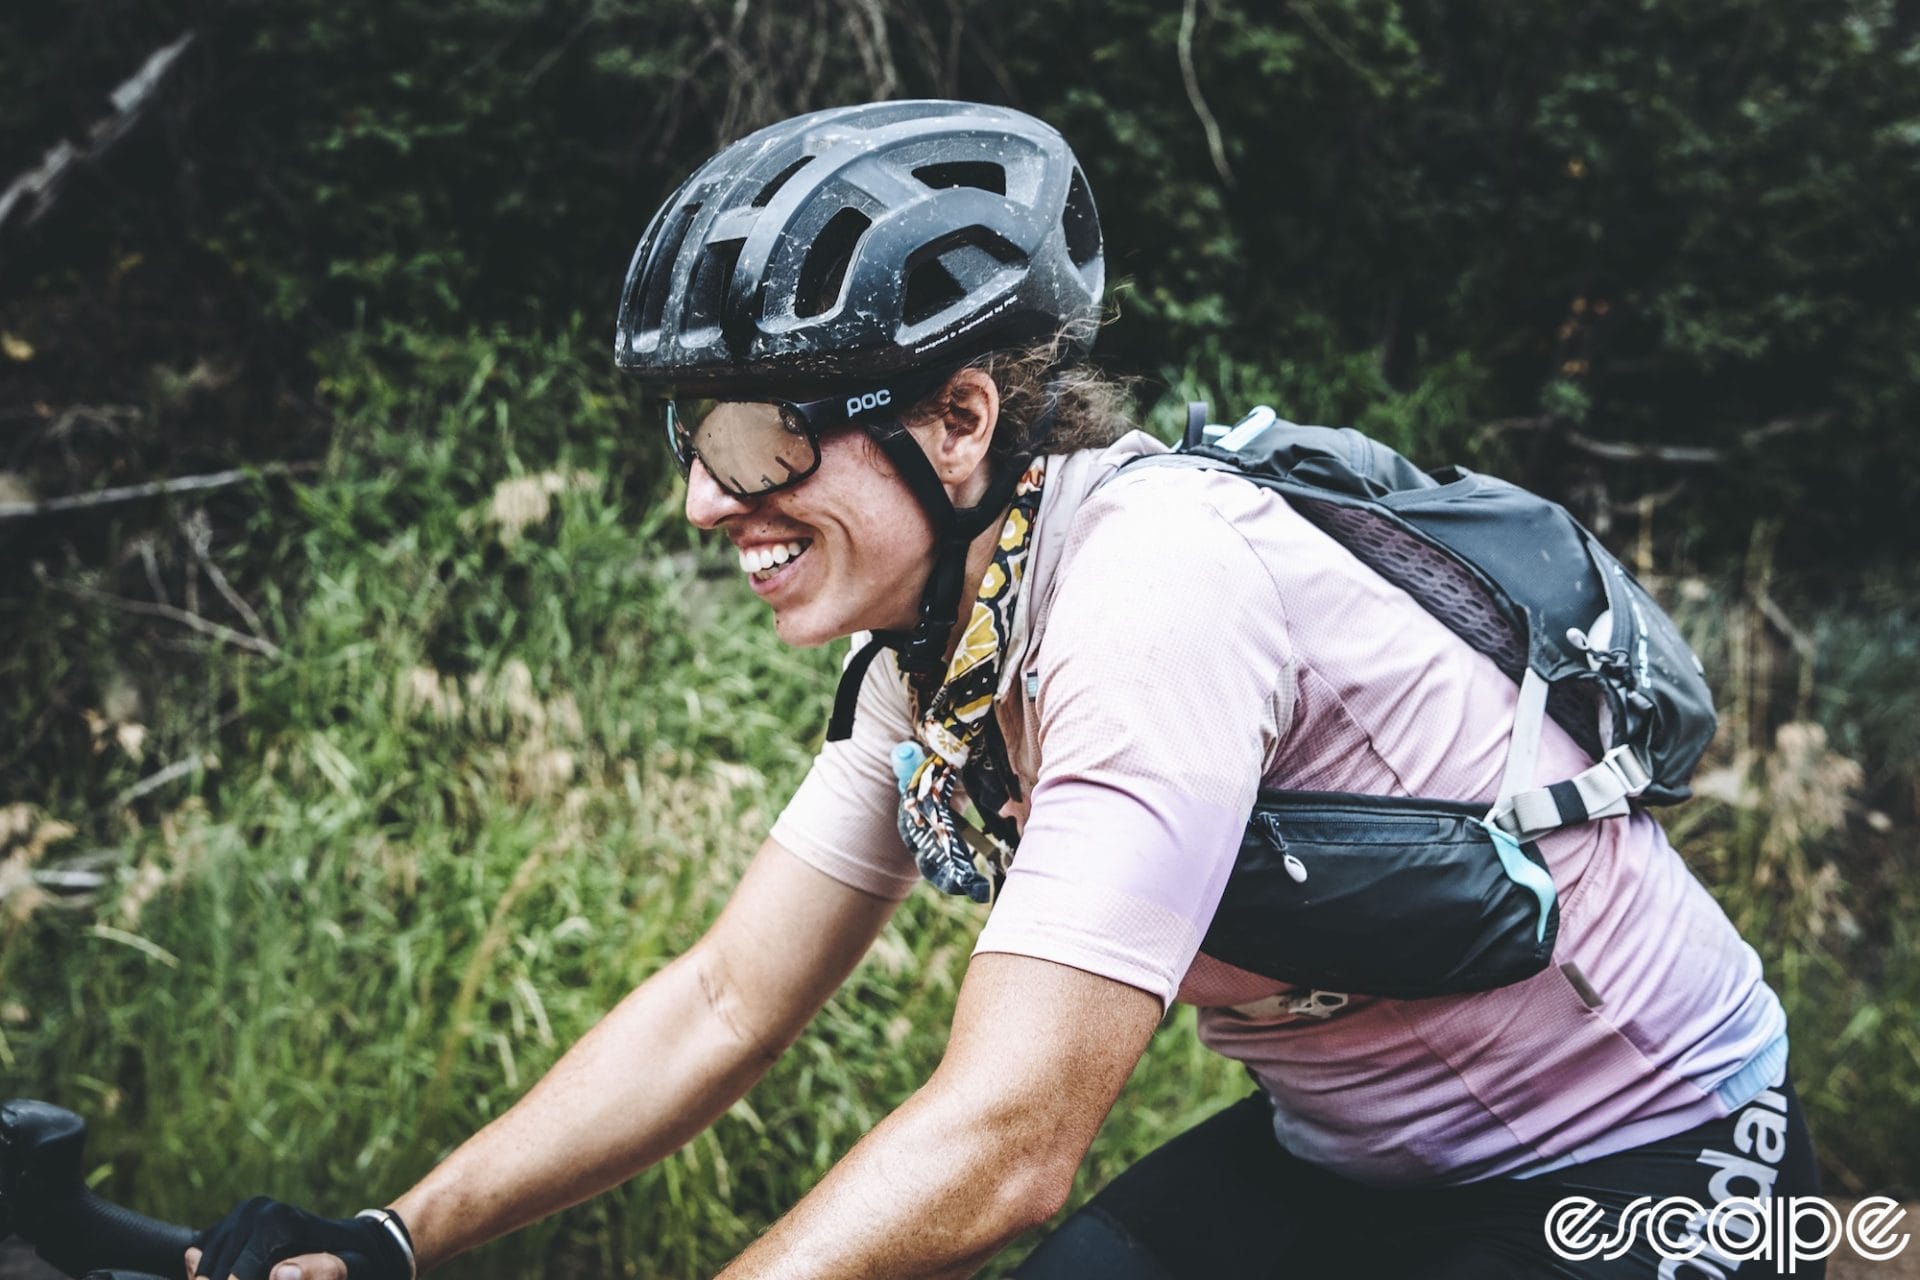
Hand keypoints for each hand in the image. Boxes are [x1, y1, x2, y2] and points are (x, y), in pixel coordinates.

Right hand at [185, 1197, 412, 1279]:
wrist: (359, 1243)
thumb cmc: (359, 1263)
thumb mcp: (350, 1270)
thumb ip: (322, 1272)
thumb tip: (282, 1274)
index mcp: (275, 1224)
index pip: (232, 1279)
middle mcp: (252, 1212)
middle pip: (211, 1275)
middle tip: (278, 1277)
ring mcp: (238, 1216)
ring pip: (202, 1271)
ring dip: (219, 1278)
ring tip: (271, 1274)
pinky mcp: (229, 1226)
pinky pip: (200, 1263)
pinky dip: (211, 1275)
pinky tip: (242, 1276)